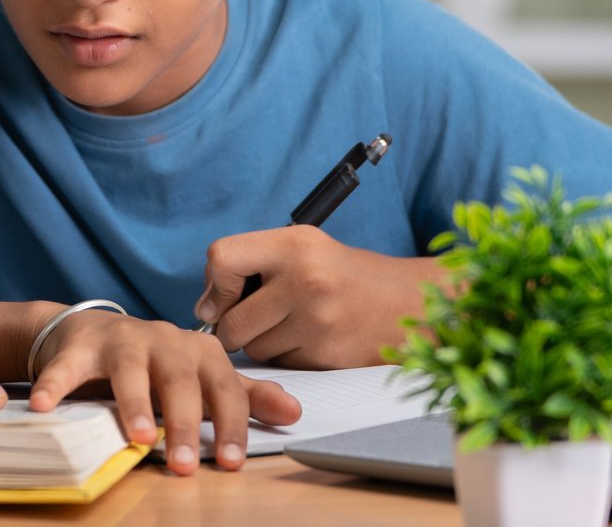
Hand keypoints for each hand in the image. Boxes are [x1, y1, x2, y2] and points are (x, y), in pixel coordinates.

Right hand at [26, 312, 301, 474]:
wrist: (94, 331)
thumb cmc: (158, 364)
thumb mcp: (203, 378)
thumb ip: (245, 397)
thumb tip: (294, 413)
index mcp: (200, 353)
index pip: (224, 389)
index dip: (230, 424)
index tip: (232, 462)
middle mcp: (164, 341)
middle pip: (180, 381)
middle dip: (185, 423)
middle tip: (185, 464)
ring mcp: (121, 341)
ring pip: (131, 371)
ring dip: (134, 404)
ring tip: (137, 437)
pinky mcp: (80, 347)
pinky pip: (68, 367)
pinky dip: (56, 384)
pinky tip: (46, 406)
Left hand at [194, 225, 440, 367]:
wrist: (408, 302)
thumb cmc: (344, 274)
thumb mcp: (302, 247)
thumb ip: (249, 264)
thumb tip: (203, 309)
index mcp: (295, 244)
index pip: (222, 258)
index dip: (214, 284)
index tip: (224, 296)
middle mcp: (305, 280)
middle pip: (231, 322)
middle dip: (237, 326)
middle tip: (262, 316)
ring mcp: (318, 322)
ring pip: (254, 350)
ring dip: (264, 344)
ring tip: (294, 323)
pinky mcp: (328, 357)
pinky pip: (282, 366)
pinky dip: (289, 357)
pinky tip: (312, 339)